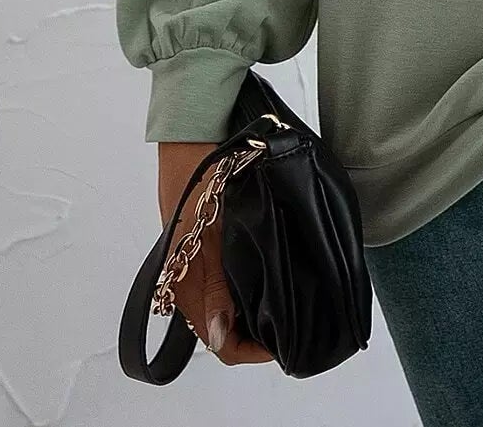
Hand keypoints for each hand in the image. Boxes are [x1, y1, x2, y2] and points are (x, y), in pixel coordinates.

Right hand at [156, 142, 274, 364]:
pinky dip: (245, 284)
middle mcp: (187, 283)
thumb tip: (219, 338)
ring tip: (289, 295)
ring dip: (253, 308)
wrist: (192, 132)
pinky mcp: (201, 244)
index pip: (222, 346)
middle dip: (258, 331)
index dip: (254, 351)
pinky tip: (269, 269)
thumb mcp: (213, 233)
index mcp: (186, 288)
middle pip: (225, 330)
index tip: (288, 341)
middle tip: (296, 316)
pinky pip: (223, 280)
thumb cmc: (203, 177)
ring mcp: (195, 263)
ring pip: (226, 305)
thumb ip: (215, 288)